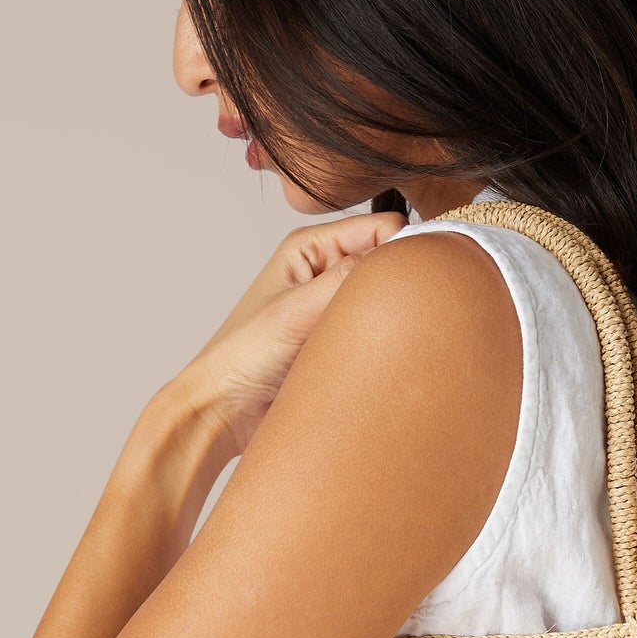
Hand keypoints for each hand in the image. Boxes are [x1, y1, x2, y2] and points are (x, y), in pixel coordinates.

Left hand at [159, 210, 406, 478]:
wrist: (225, 410)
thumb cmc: (241, 357)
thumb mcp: (295, 311)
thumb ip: (345, 279)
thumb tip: (399, 255)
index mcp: (312, 248)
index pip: (383, 227)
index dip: (404, 246)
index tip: (411, 279)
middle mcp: (326, 270)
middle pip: (389, 262)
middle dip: (400, 285)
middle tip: (399, 315)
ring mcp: (334, 306)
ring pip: (387, 300)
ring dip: (391, 319)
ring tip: (380, 340)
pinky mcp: (340, 338)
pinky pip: (379, 332)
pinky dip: (384, 343)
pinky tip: (377, 357)